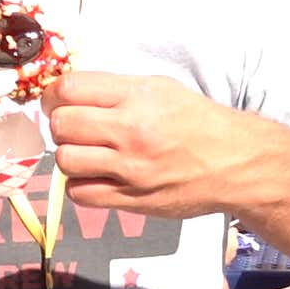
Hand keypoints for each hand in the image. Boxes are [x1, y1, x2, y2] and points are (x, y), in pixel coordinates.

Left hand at [40, 72, 238, 219]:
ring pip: (66, 160)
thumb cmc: (199, 121)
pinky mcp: (132, 199)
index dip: (53, 95)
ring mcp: (130, 168)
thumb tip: (72, 94)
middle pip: (62, 125)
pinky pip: (81, 193)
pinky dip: (81, 184)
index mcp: (137, 96)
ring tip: (86, 152)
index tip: (57, 101)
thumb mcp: (161, 88)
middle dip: (60, 124)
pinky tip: (96, 176)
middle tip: (73, 127)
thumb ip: (116, 90)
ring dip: (70, 155)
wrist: (236, 162)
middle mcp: (130, 131)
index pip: (69, 89)